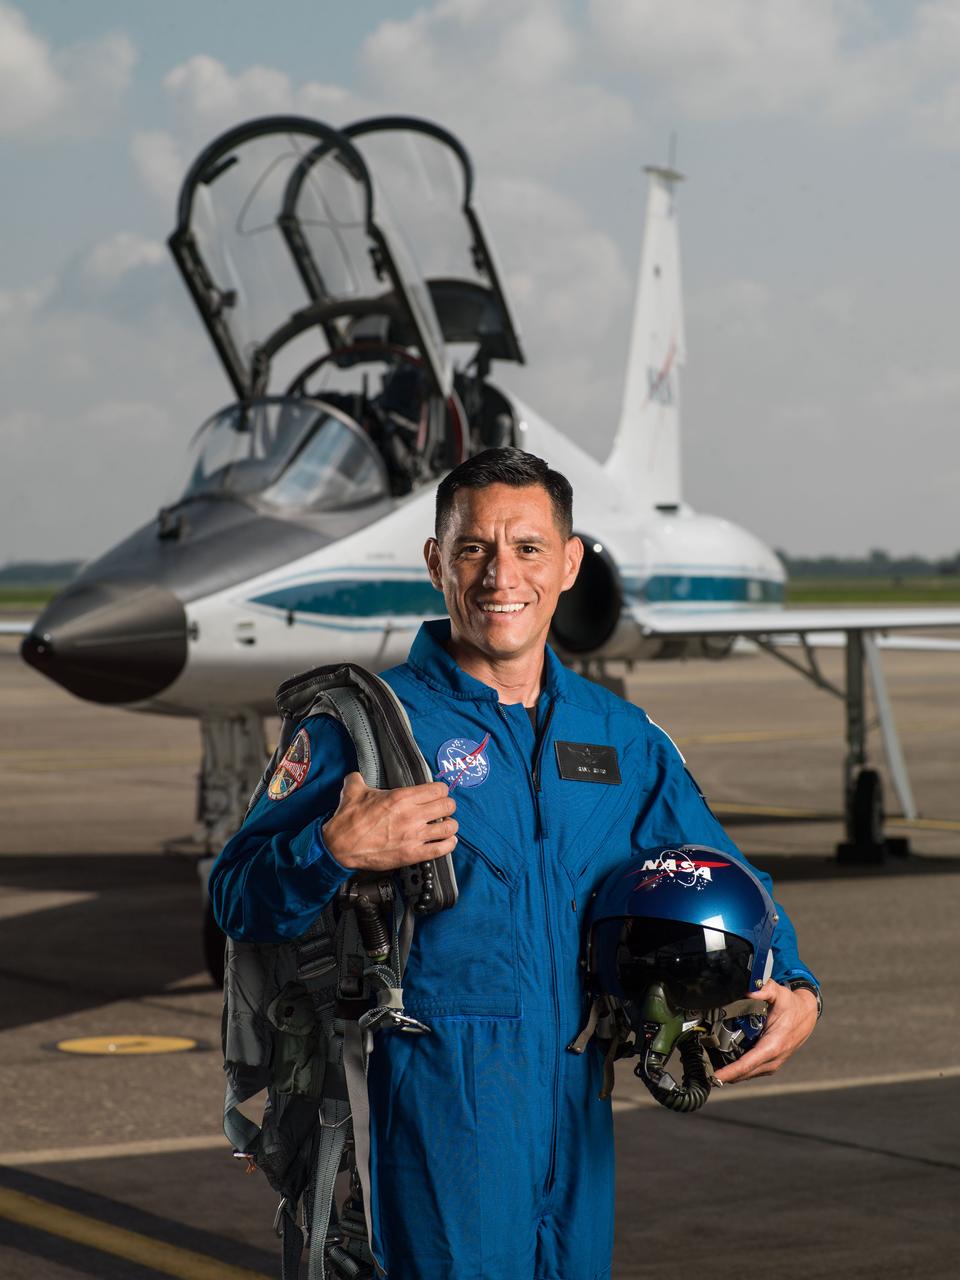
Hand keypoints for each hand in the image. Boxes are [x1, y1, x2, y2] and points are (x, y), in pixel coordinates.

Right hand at [322, 773, 457, 871]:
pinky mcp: (412, 854)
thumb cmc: (348, 820)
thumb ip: (358, 778)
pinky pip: (442, 849)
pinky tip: (447, 841)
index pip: (438, 789)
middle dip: (447, 806)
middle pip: (448, 806)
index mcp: (400, 797)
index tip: (438, 793)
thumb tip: (356, 775)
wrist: (339, 846)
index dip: (440, 790)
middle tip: (443, 809)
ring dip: (450, 825)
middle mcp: (411, 815)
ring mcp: (413, 836)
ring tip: (445, 825)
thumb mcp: (352, 790)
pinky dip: (448, 844)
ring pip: (449, 827)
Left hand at [712, 980, 818, 1084]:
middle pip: (745, 1073)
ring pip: (748, 1074)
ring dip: (730, 1074)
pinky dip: (738, 1070)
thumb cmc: (792, 1006)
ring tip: (709, 1070)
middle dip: (725, 1074)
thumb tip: (748, 989)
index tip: (716, 1076)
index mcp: (774, 1045)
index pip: (749, 1063)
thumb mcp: (779, 993)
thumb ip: (764, 989)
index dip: (731, 1071)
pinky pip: (752, 1070)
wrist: (807, 1015)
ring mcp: (772, 1063)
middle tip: (704, 1071)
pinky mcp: (770, 1063)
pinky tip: (724, 1065)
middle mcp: (773, 1059)